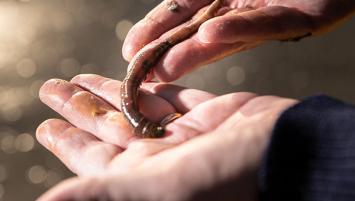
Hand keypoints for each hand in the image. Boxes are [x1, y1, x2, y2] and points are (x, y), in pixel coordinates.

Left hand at [36, 74, 296, 200]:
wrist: (292, 156)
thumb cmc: (228, 177)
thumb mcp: (161, 188)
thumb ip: (107, 192)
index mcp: (146, 178)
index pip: (94, 160)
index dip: (67, 143)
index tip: (44, 126)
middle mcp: (164, 158)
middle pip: (110, 129)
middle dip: (81, 109)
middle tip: (53, 88)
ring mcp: (188, 135)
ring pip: (137, 109)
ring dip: (109, 92)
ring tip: (80, 76)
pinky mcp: (210, 115)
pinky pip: (173, 96)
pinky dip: (153, 86)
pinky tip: (132, 75)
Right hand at [123, 0, 354, 81]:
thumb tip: (171, 2)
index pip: (179, 13)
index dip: (153, 31)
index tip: (129, 51)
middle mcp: (238, 10)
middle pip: (195, 32)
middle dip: (165, 52)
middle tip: (141, 75)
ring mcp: (266, 17)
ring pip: (225, 37)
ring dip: (194, 52)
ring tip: (165, 69)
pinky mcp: (302, 20)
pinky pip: (267, 24)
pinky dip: (239, 29)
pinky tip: (210, 35)